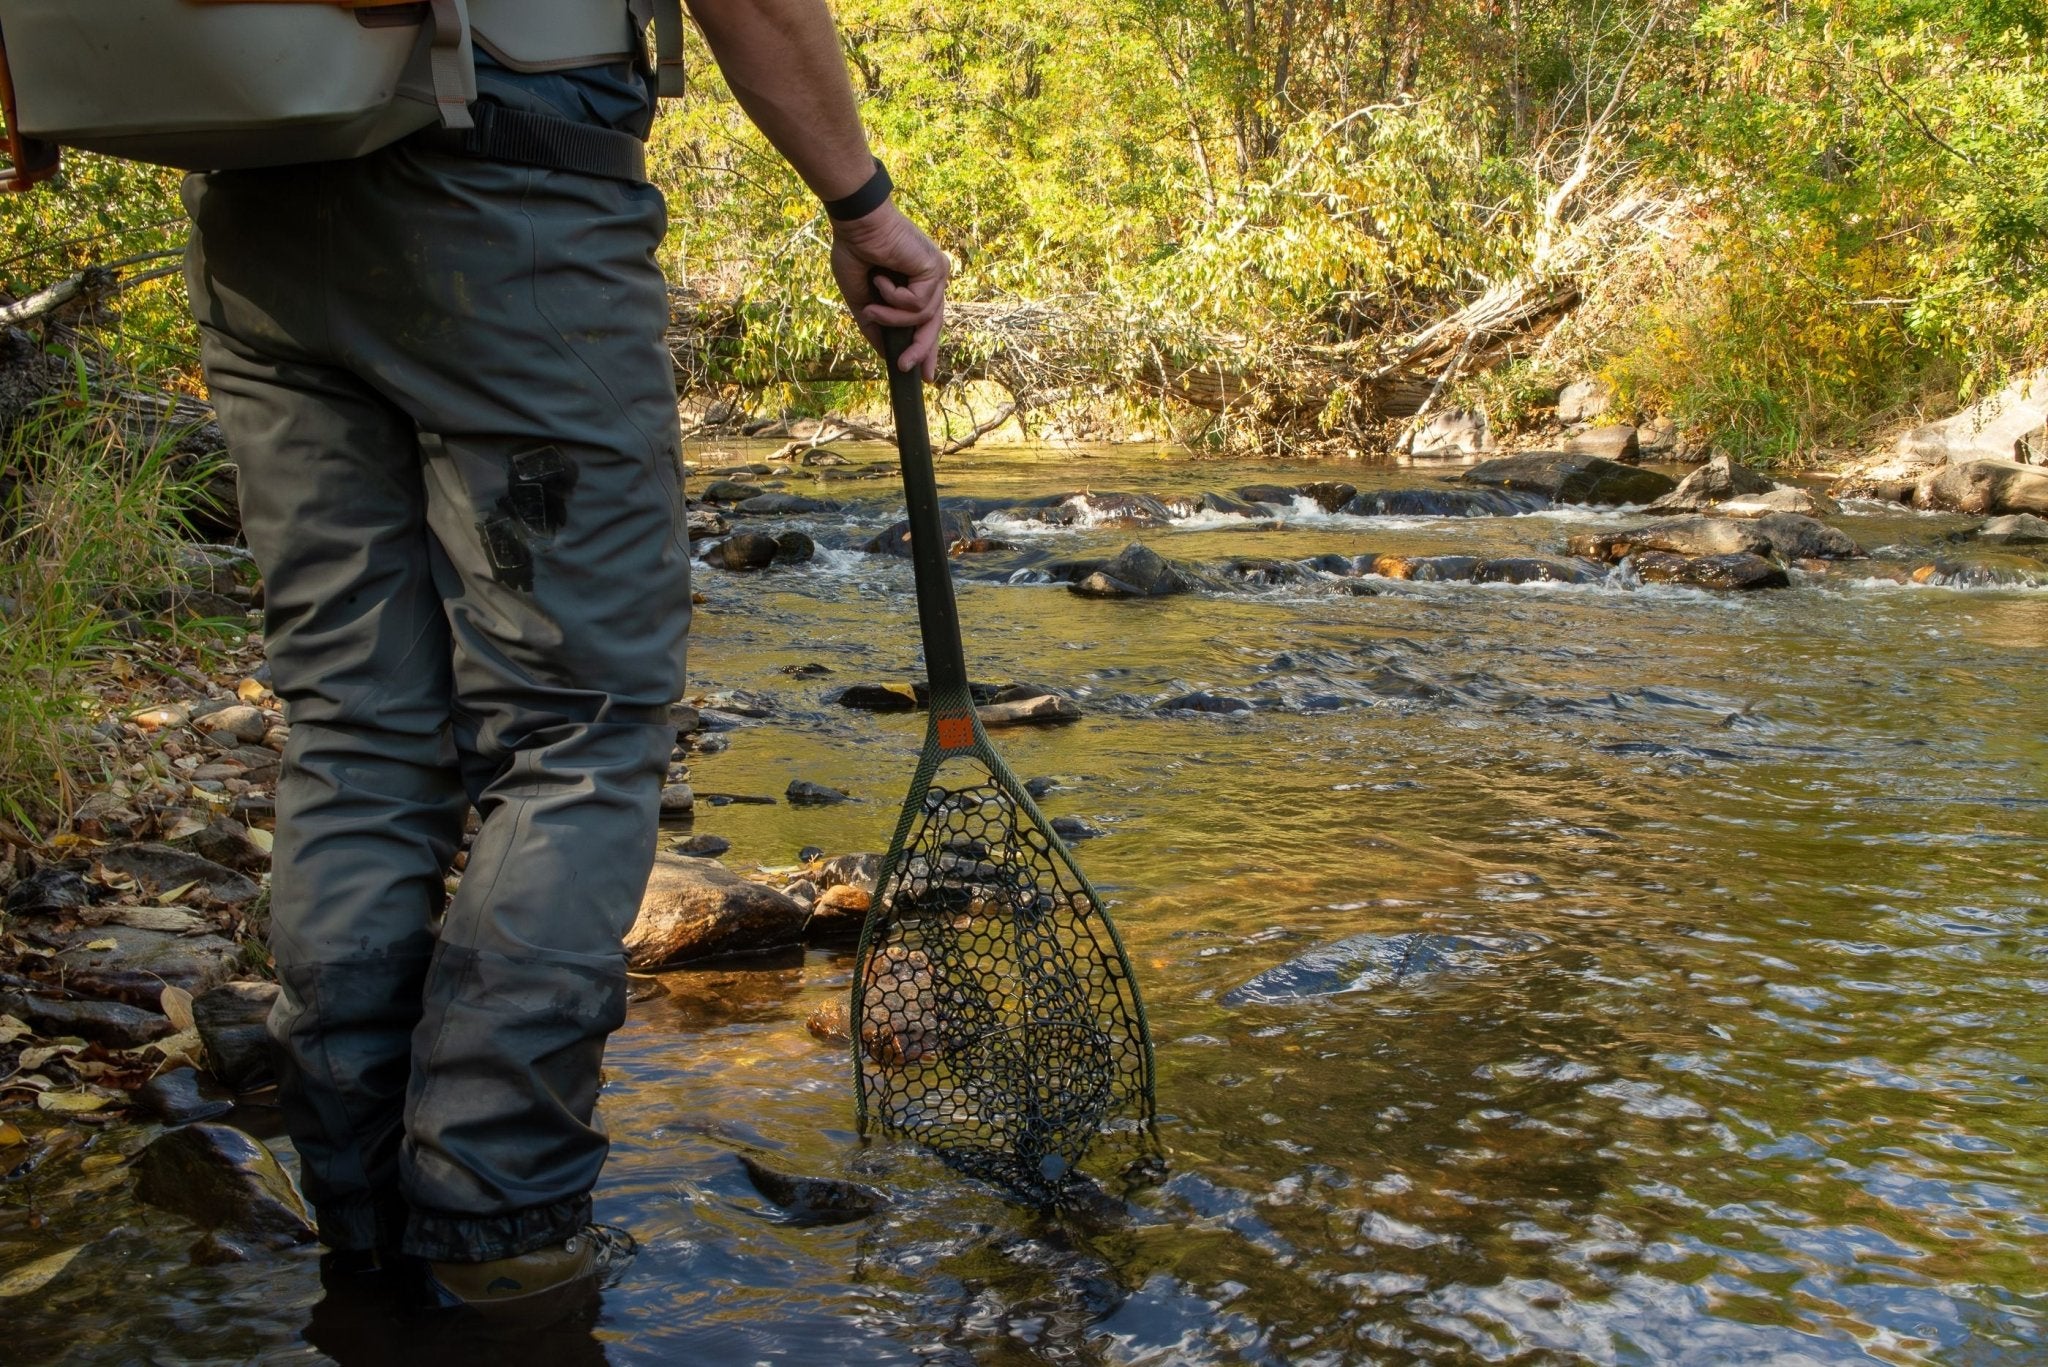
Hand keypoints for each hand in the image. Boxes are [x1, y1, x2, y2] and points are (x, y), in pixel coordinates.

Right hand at [829, 201, 949, 380]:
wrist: (856, 224)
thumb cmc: (855, 252)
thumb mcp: (862, 299)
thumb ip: (875, 324)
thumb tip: (884, 353)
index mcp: (917, 284)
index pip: (928, 322)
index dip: (926, 348)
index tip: (925, 374)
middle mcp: (931, 279)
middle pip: (933, 325)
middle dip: (921, 349)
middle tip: (905, 366)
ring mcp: (936, 274)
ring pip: (922, 317)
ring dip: (892, 317)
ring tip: (871, 306)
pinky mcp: (935, 268)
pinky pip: (916, 303)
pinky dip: (894, 297)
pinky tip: (881, 280)